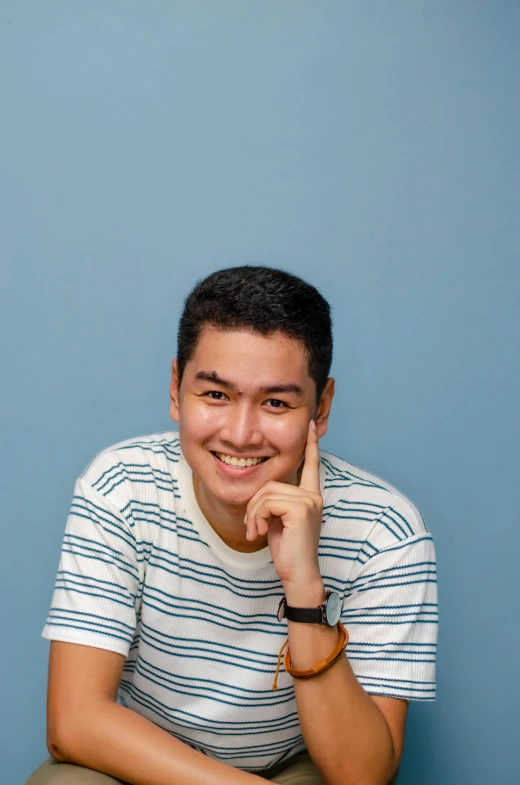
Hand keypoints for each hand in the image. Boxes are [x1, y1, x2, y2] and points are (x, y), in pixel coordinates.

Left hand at [244, 420, 323, 595]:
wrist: (298, 575)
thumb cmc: (288, 551)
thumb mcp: (278, 521)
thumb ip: (276, 502)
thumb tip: (262, 492)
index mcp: (309, 496)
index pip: (311, 465)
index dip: (311, 445)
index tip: (311, 425)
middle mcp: (312, 495)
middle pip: (270, 483)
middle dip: (254, 505)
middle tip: (253, 527)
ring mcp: (309, 501)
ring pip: (266, 493)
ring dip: (253, 514)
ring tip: (256, 532)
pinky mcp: (301, 508)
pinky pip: (267, 502)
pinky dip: (257, 518)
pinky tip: (261, 533)